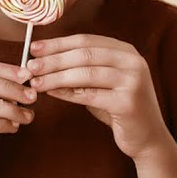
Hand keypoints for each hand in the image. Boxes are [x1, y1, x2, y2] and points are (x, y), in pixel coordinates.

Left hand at [26, 34, 170, 161]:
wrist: (147, 137)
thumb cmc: (117, 108)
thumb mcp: (99, 84)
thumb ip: (78, 70)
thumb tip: (41, 61)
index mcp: (125, 50)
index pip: (85, 40)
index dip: (57, 43)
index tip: (33, 48)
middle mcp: (132, 61)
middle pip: (84, 54)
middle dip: (53, 59)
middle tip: (30, 65)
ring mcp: (133, 81)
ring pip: (85, 73)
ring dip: (55, 76)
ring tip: (35, 81)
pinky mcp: (128, 103)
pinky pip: (89, 95)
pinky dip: (66, 93)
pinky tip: (51, 93)